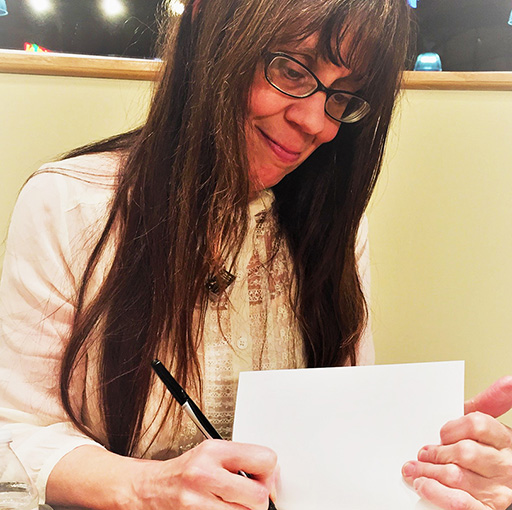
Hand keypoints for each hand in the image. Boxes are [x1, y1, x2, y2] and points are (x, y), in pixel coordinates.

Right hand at [130, 439, 276, 509]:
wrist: (150, 490)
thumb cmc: (184, 472)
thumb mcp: (212, 453)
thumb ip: (243, 460)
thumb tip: (274, 475)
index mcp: (213, 451)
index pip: (264, 460)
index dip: (269, 474)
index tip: (264, 480)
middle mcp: (205, 475)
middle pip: (258, 497)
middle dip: (259, 501)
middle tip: (249, 499)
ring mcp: (198, 503)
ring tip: (232, 504)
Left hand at [402, 376, 511, 509]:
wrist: (497, 487)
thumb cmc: (485, 451)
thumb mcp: (486, 425)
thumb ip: (490, 402)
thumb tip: (509, 380)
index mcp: (505, 440)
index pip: (478, 425)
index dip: (453, 428)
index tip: (440, 433)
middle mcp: (504, 466)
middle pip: (465, 452)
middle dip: (436, 452)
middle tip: (422, 452)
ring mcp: (498, 492)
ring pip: (457, 477)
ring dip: (428, 471)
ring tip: (414, 468)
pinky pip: (460, 503)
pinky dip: (437, 493)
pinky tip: (423, 485)